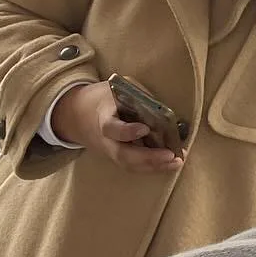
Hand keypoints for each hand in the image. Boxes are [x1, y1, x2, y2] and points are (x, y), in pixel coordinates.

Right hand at [51, 82, 182, 174]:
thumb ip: (139, 98)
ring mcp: (110, 152)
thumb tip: (164, 111)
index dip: (127, 131)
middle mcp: (105, 141)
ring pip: (129, 165)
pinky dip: (152, 167)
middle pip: (123, 155)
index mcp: (103, 119)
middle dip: (148, 157)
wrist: (79, 115)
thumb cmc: (104, 98)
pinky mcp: (116, 158)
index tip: (144, 129)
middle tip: (170, 155)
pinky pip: (133, 166)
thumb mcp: (120, 89)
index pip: (112, 129)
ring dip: (154, 166)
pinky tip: (169, 164)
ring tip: (176, 162)